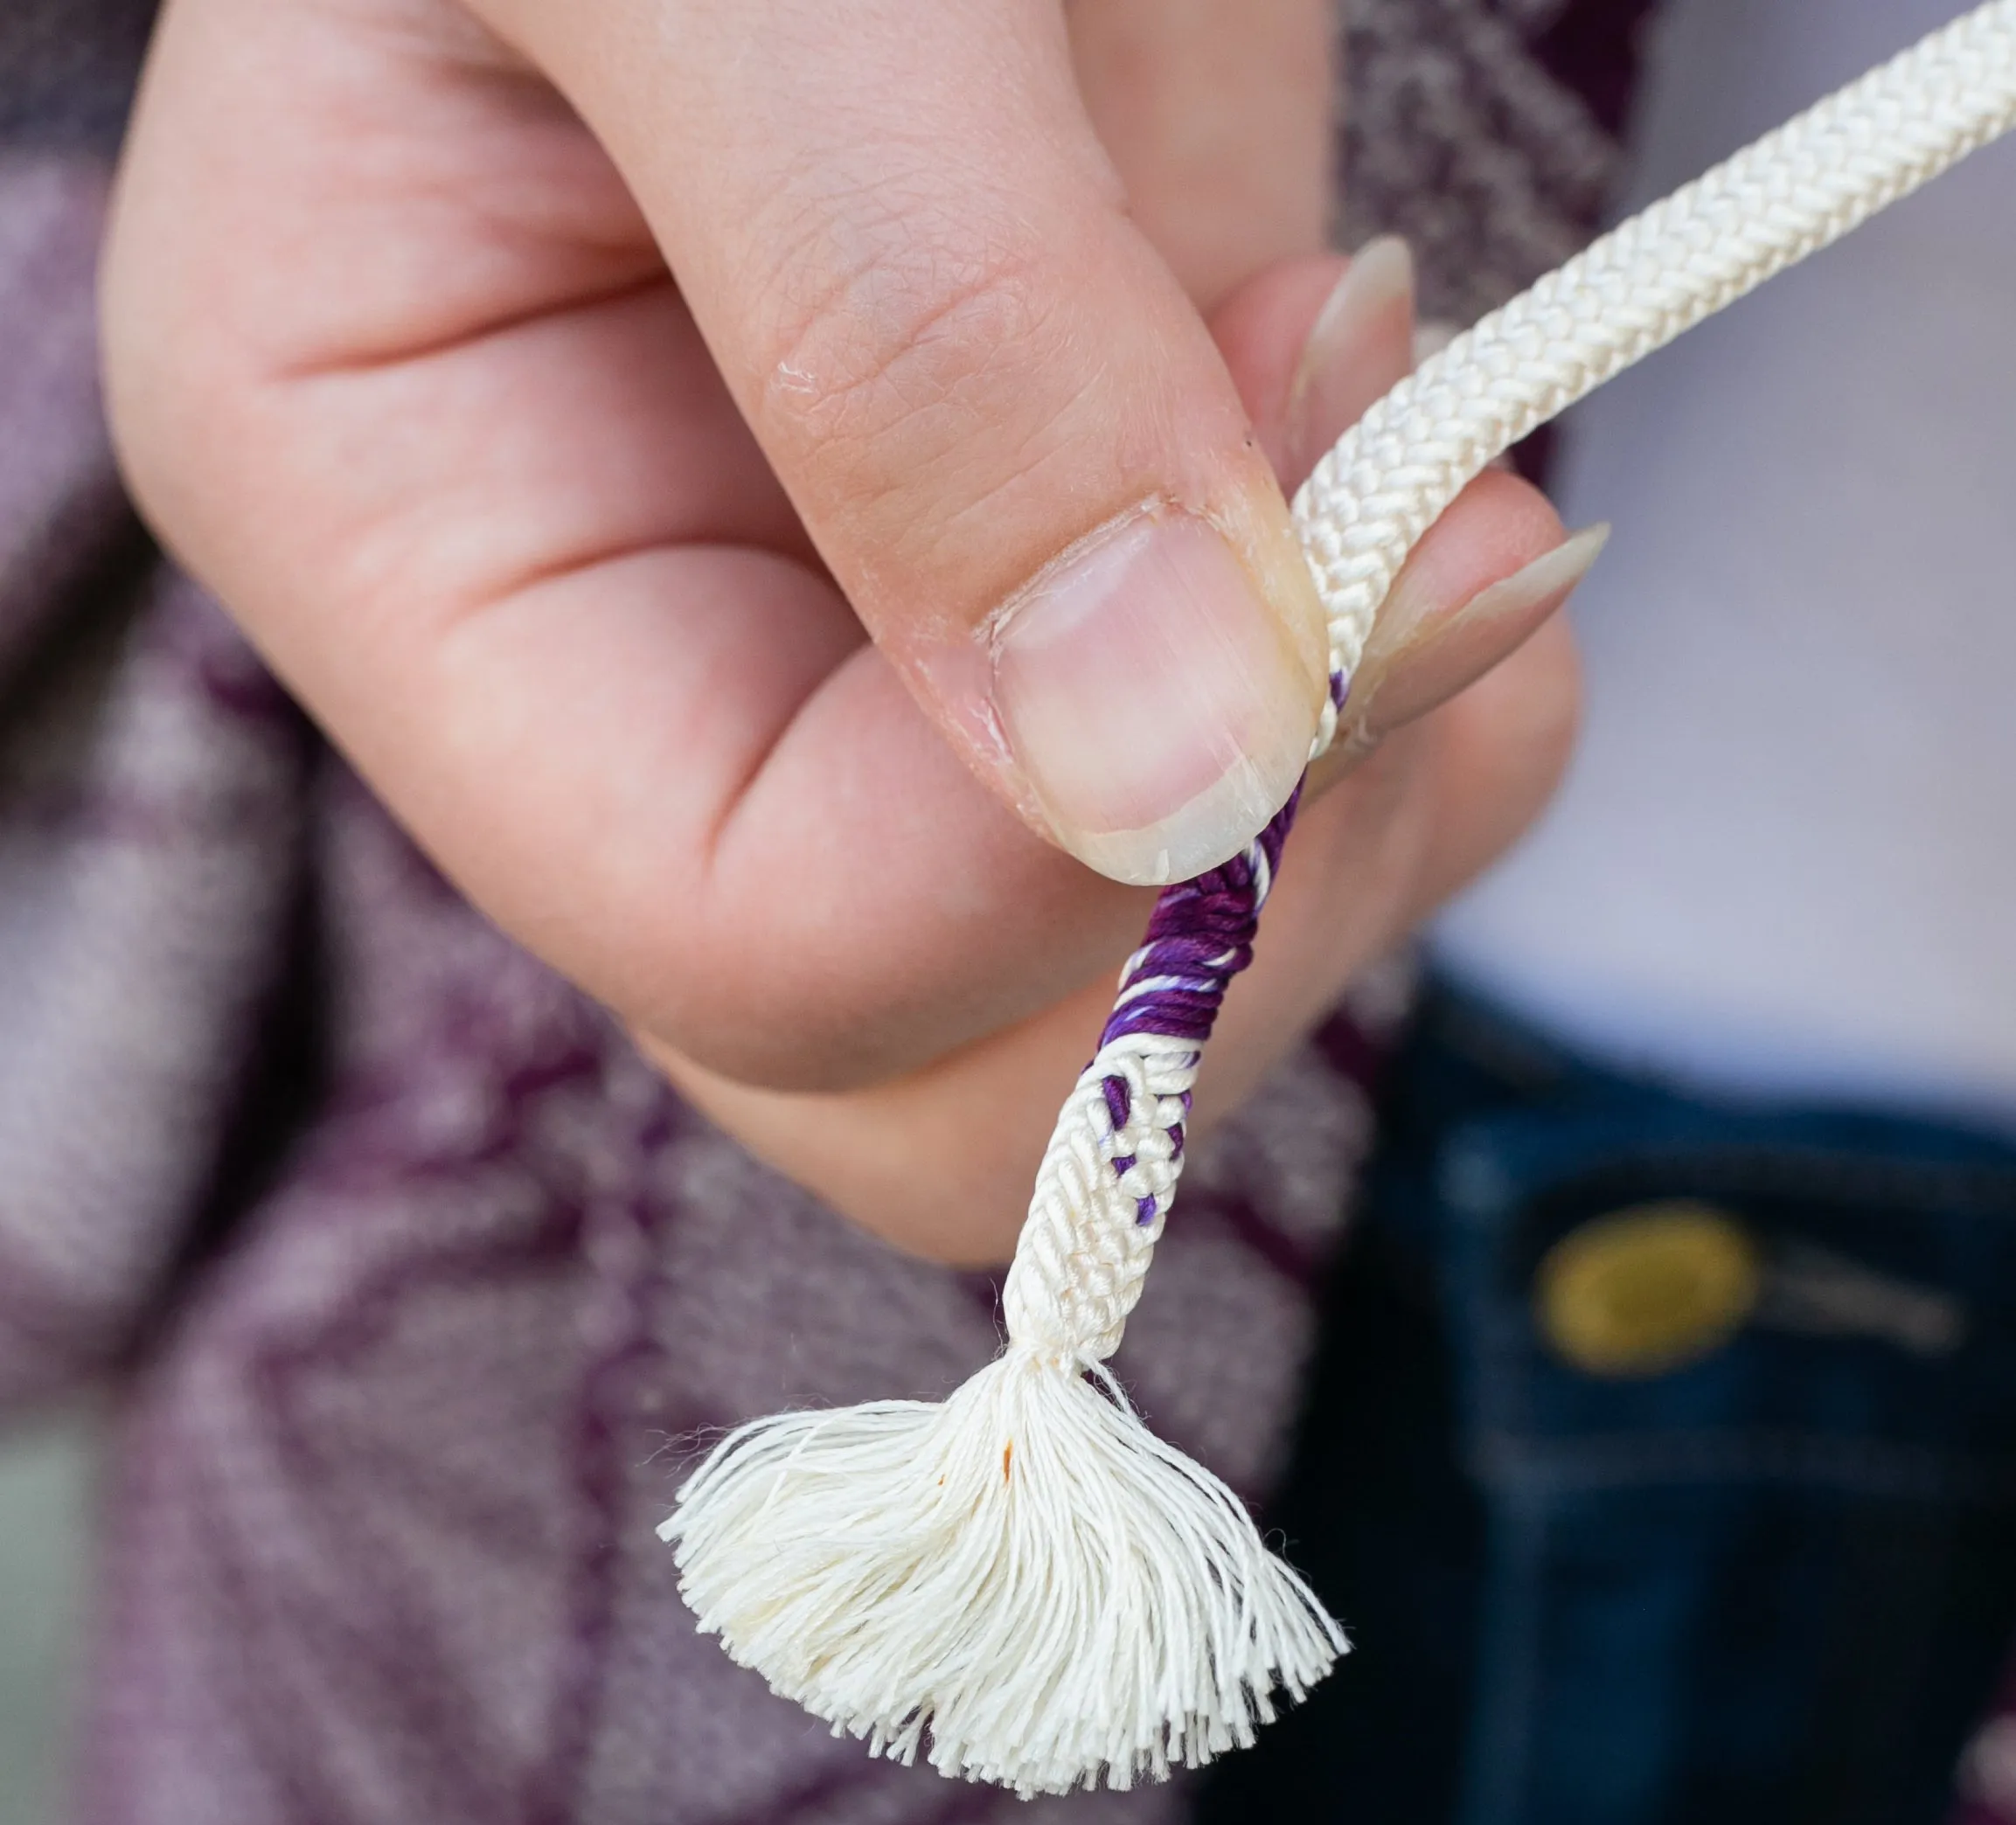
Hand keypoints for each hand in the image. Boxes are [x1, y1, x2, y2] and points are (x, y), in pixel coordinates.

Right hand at [103, 0, 1582, 1260]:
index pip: (742, 944)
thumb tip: (1163, 757)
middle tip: (1386, 557)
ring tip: (1397, 426)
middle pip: (922, 1073)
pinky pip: (1295, 807)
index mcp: (418, 530)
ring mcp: (881, 628)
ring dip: (1350, 808)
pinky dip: (1429, 706)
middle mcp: (643, 646)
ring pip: (1123, 993)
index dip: (1052, 870)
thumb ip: (913, 331)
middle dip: (1200, 909)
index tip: (1333, 582)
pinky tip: (1425, 457)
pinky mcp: (1102, 555)